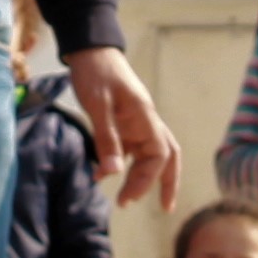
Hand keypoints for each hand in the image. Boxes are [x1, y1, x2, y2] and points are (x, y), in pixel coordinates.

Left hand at [69, 43, 179, 208]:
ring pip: (148, 154)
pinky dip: (118, 164)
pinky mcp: (122, 122)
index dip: (148, 179)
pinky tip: (100, 175)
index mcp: (145, 117)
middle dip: (168, 183)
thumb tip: (111, 174)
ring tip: (125, 199)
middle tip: (165, 209)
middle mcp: (145, 122)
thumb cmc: (95, 72)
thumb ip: (106, 139)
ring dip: (140, 177)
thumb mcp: (97, 105)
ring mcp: (135, 122)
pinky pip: (127, 148)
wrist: (89, 49)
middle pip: (166, 156)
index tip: (128, 197)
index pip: (159, 154)